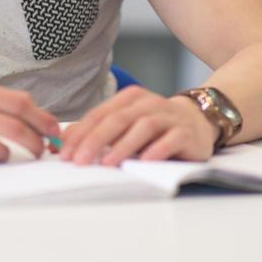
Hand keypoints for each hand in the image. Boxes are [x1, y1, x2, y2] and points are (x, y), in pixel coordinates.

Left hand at [59, 86, 217, 165]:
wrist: (198, 121)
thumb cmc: (155, 126)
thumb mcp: (126, 123)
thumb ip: (98, 130)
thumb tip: (63, 142)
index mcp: (129, 98)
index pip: (100, 114)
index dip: (80, 133)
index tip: (65, 153)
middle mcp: (148, 103)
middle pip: (118, 119)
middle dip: (96, 140)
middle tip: (80, 160)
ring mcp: (168, 116)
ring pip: (143, 127)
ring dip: (123, 146)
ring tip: (107, 163)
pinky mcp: (186, 132)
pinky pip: (171, 140)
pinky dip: (157, 150)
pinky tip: (144, 161)